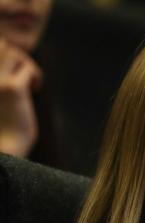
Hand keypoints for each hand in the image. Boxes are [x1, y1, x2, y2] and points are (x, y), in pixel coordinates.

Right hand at [0, 37, 40, 156]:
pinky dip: (35, 75)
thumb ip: (2, 82)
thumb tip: (16, 61)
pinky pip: (28, 69)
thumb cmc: (2, 130)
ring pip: (13, 51)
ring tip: (29, 82)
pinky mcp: (12, 89)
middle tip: (23, 75)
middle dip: (15, 54)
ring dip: (26, 63)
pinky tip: (35, 88)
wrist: (4, 151)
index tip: (18, 74)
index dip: (4, 54)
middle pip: (1, 44)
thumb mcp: (0, 100)